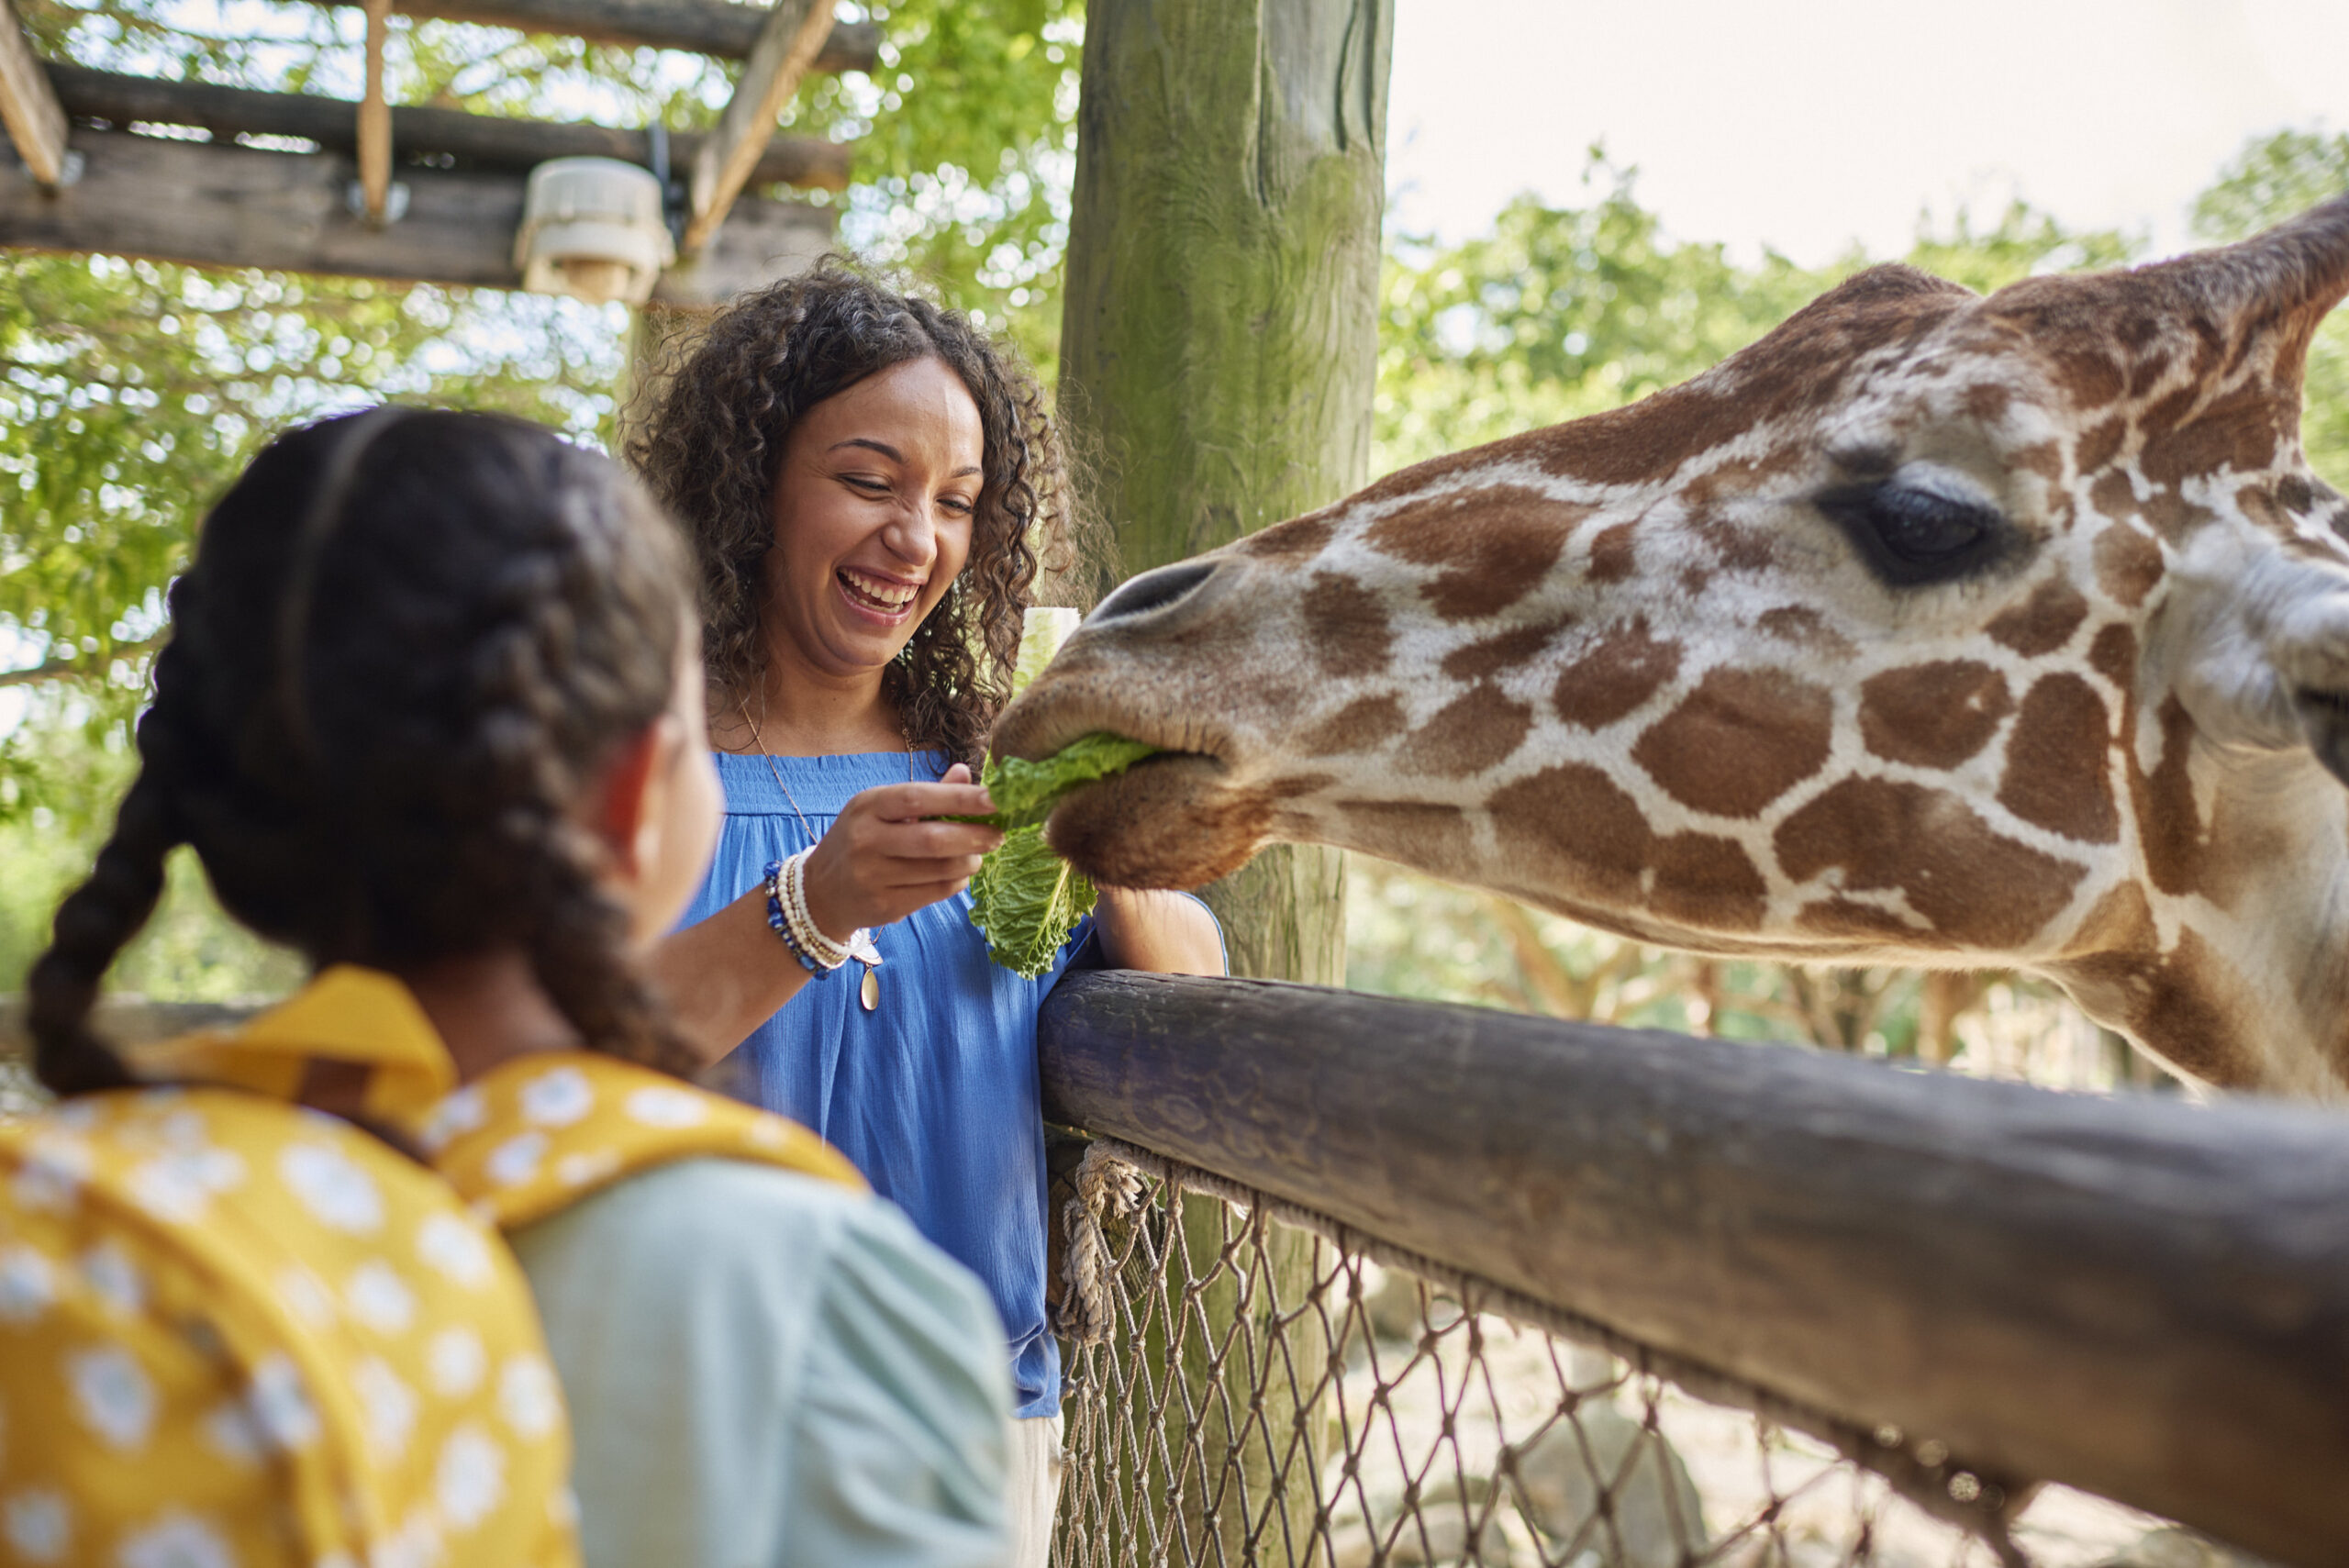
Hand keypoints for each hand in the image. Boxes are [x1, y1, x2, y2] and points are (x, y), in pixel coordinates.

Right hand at [800, 763, 1002, 939]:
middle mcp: (866, 840)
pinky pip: (934, 893)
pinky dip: (956, 883)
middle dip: (974, 836)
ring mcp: (872, 876)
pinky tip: (959, 874)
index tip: (996, 798)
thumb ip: (926, 794)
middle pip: (933, 839)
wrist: (820, 890)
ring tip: (978, 854)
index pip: (918, 797)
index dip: (960, 798)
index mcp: (867, 805)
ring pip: (939, 870)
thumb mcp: (882, 809)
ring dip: (969, 862)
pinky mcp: (883, 905)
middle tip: (1000, 834)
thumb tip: (965, 774)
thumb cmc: (862, 840)